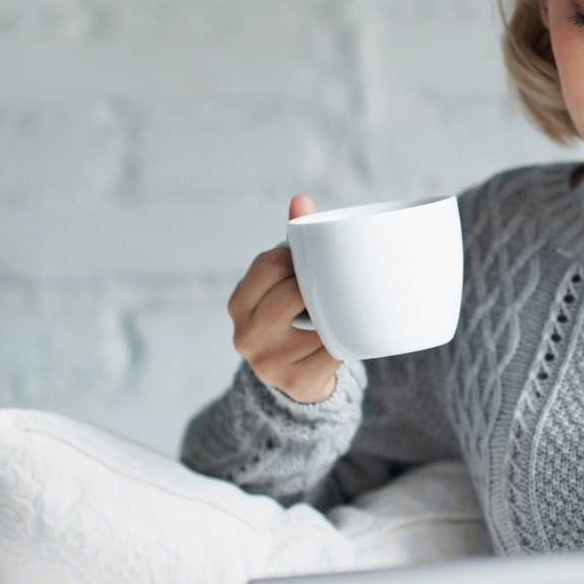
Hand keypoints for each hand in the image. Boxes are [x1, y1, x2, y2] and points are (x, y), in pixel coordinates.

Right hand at [228, 194, 341, 402]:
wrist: (298, 379)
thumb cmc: (293, 316)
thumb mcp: (284, 282)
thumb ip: (293, 244)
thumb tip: (301, 199)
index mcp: (238, 303)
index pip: (270, 263)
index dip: (298, 258)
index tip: (311, 262)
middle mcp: (245, 335)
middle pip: (293, 291)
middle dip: (316, 286)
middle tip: (330, 287)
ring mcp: (269, 363)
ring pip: (318, 321)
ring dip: (335, 314)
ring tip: (336, 313)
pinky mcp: (298, 383)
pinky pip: (334, 350)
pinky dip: (345, 340)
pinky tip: (342, 338)